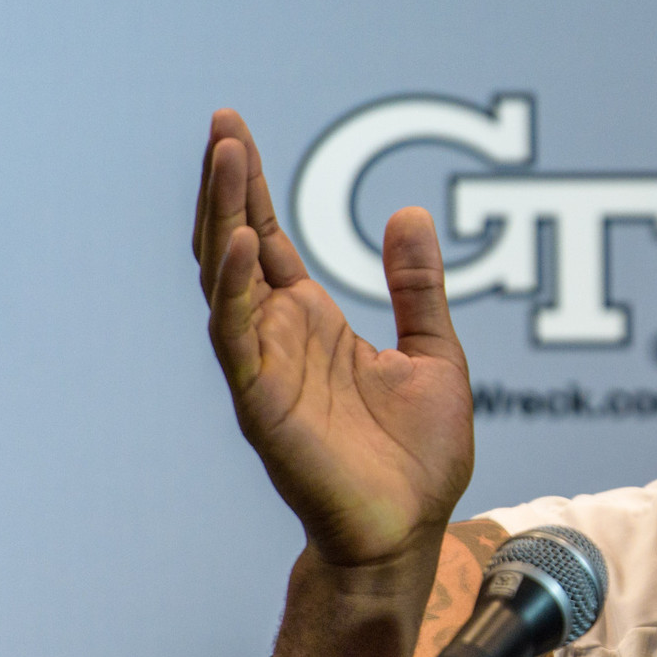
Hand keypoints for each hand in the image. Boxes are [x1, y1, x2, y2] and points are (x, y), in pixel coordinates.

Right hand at [193, 110, 475, 574]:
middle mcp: (278, 337)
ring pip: (225, 280)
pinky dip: (236, 290)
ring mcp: (263, 367)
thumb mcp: (434, 354)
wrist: (410, 532)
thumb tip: (409, 214)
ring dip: (222, 218)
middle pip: (234, 245)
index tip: (234, 128)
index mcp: (312, 322)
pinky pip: (238, 337)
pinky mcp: (261, 403)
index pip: (268, 237)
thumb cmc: (417, 458)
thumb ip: (417, 288)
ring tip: (226, 158)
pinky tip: (242, 245)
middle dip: (227, 186)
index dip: (251, 185)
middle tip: (222, 125)